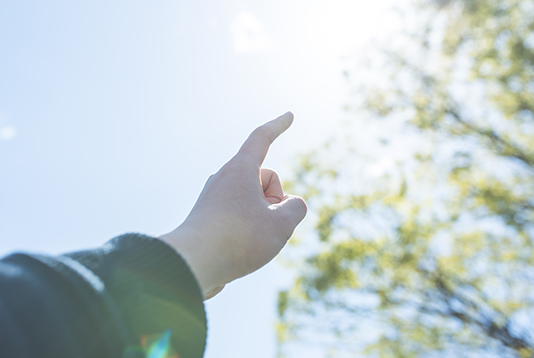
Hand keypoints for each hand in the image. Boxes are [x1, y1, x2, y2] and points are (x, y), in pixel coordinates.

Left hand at [159, 112, 306, 299]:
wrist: (192, 266)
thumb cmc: (238, 240)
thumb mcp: (281, 225)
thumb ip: (296, 208)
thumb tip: (290, 206)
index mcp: (240, 170)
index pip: (261, 138)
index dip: (278, 126)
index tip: (289, 115)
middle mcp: (224, 179)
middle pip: (266, 181)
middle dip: (276, 201)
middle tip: (266, 225)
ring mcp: (215, 198)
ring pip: (255, 202)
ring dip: (263, 219)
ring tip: (250, 242)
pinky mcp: (210, 218)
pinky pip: (241, 218)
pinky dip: (249, 231)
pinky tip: (239, 250)